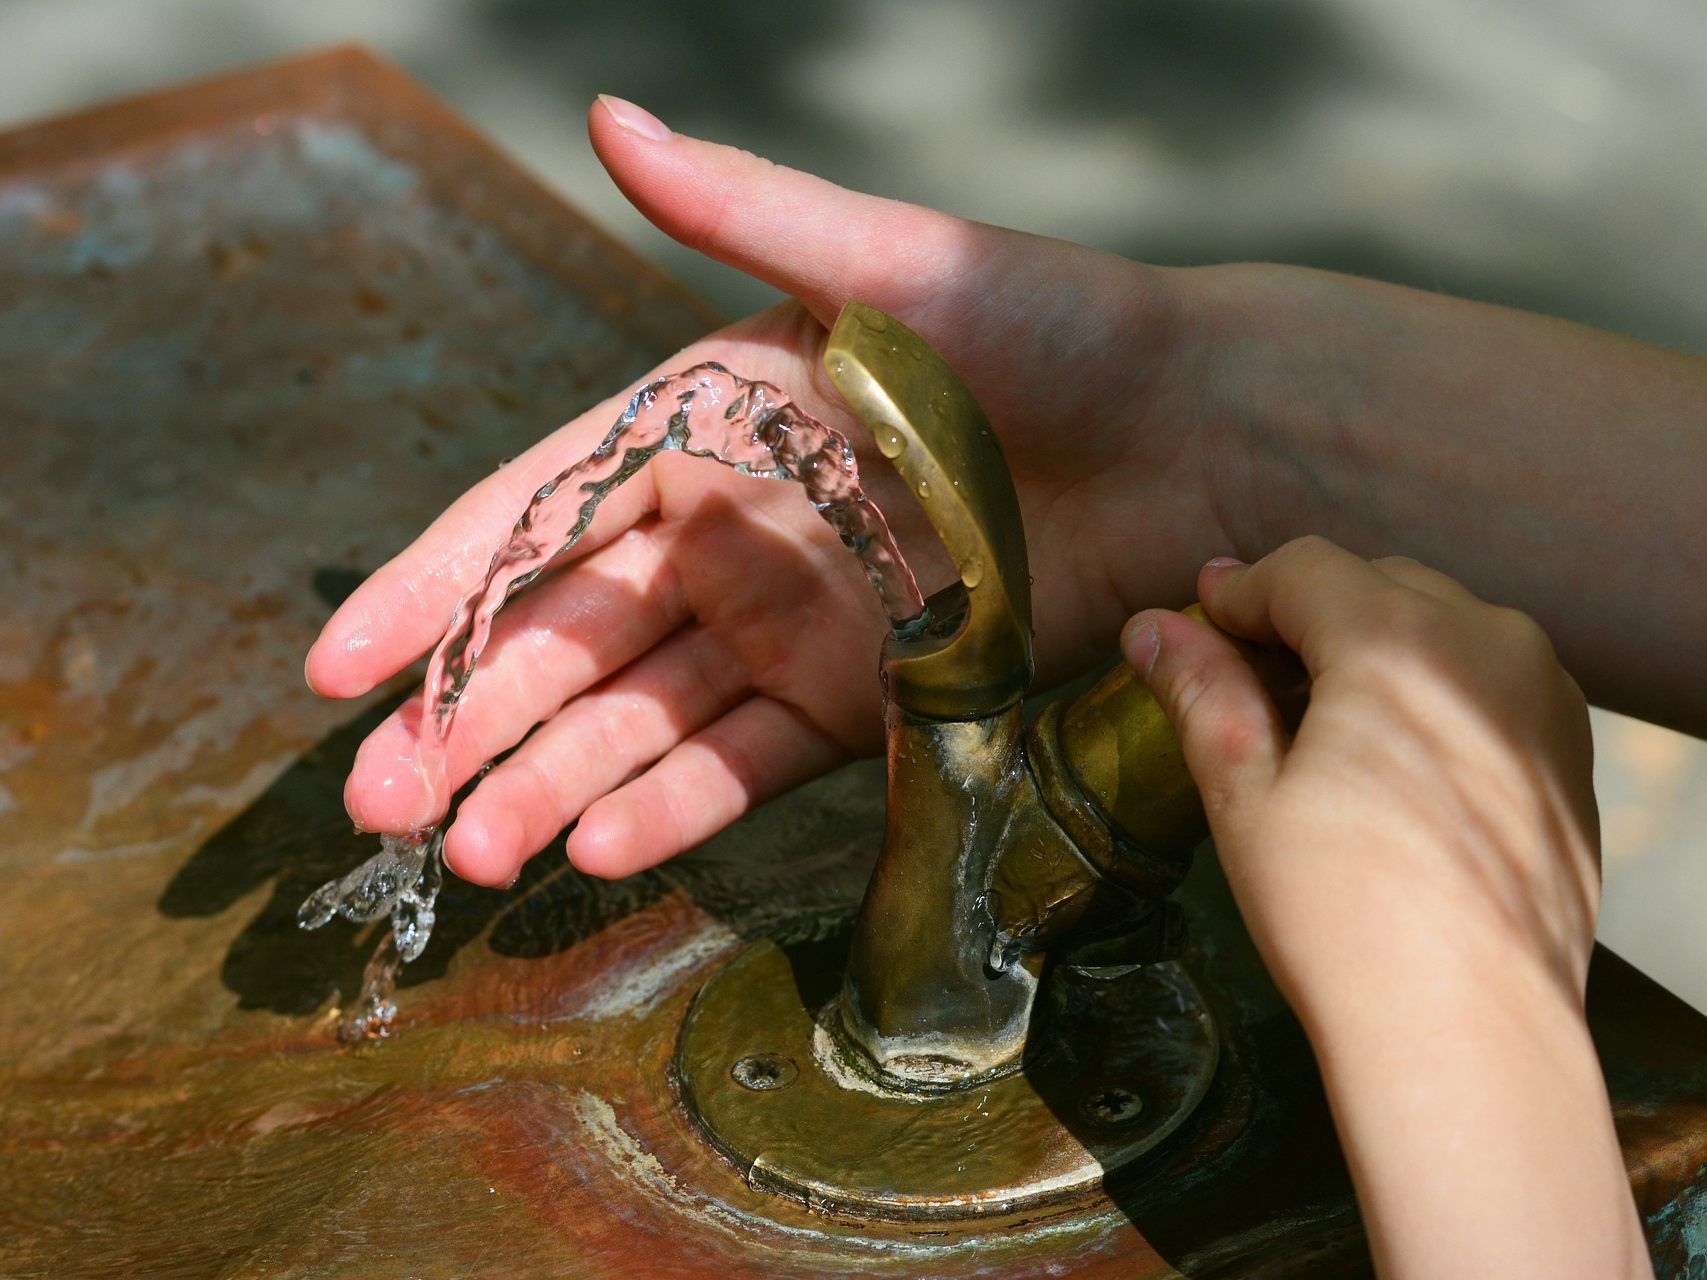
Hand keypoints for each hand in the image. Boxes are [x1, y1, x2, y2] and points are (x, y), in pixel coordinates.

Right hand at [305, 96, 1234, 885]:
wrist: (1195, 435)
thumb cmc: (1051, 328)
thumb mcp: (891, 262)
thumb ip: (745, 210)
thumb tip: (609, 111)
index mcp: (701, 423)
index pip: (534, 513)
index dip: (434, 588)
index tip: (340, 665)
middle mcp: (727, 532)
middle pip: (566, 640)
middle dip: (467, 719)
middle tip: (380, 801)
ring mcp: (788, 624)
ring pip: (640, 718)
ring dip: (552, 783)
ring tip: (474, 851)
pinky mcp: (862, 698)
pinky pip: (745, 759)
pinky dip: (674, 805)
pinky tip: (599, 846)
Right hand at [1126, 536, 1647, 1278]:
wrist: (1468, 1032)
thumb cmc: (1343, 917)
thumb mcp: (1245, 794)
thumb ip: (1203, 692)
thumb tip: (1152, 628)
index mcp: (1399, 641)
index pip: (1304, 571)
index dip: (1239, 591)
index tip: (1199, 618)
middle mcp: (1490, 645)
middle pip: (1376, 585)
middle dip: (1305, 612)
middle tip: (1243, 663)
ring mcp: (1544, 698)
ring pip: (1442, 626)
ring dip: (1373, 644)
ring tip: (1317, 711)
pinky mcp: (1571, 754)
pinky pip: (1492, 680)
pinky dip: (1435, 688)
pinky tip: (1392, 754)